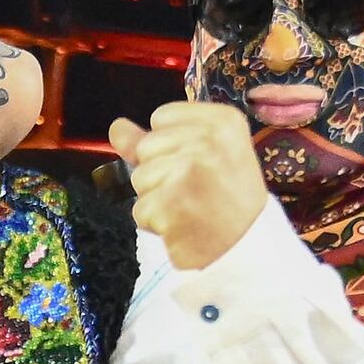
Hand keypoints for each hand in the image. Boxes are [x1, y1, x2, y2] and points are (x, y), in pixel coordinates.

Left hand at [107, 101, 274, 270]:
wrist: (247, 246)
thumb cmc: (227, 198)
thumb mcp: (206, 155)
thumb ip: (157, 138)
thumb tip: (117, 128)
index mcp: (222, 121)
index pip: (162, 117)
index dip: (169, 145)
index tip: (198, 163)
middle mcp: (207, 141)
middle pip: (146, 147)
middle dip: (159, 172)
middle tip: (194, 189)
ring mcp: (188, 172)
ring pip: (139, 179)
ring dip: (156, 199)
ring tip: (189, 207)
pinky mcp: (172, 204)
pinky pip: (140, 209)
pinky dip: (155, 223)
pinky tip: (182, 225)